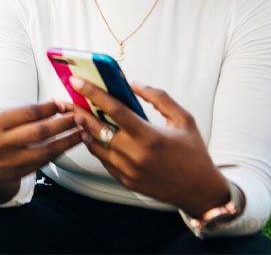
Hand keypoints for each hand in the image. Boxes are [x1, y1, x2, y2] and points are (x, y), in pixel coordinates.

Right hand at [0, 101, 81, 185]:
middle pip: (39, 132)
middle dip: (63, 123)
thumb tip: (47, 107)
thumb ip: (13, 114)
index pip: (26, 114)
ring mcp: (9, 162)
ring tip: (82, 132)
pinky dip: (57, 153)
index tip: (60, 103)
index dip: (47, 108)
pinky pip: (42, 163)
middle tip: (79, 116)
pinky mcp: (16, 174)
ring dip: (67, 141)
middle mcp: (0, 144)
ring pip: (46, 151)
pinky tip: (68, 145)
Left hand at [69, 76, 229, 215]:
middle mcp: (135, 154)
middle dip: (80, 111)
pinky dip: (96, 146)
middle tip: (70, 98)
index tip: (77, 81)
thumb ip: (159, 98)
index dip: (92, 93)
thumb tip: (134, 84)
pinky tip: (94, 135)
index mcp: (149, 136)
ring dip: (85, 129)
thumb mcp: (183, 119)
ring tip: (80, 115)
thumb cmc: (193, 153)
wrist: (200, 190)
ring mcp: (128, 170)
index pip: (114, 110)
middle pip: (97, 128)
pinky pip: (103, 160)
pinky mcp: (125, 181)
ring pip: (95, 145)